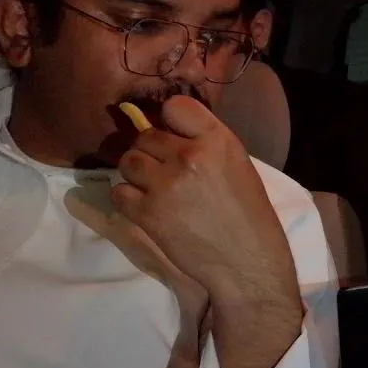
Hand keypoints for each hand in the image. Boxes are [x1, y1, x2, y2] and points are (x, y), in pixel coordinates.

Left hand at [112, 96, 298, 303]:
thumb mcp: (237, 164)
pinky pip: (119, 192)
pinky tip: (148, 207)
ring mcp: (164, 185)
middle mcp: (188, 156)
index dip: (170, 120)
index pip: (174, 106)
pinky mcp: (146, 213)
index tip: (175, 135)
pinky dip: (129, 199)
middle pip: (146, 136)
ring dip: (137, 173)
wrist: (245, 261)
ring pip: (128, 162)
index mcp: (217, 140)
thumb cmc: (247, 213)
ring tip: (155, 189)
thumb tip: (170, 131)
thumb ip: (205, 141)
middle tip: (165, 171)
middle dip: (152, 151)